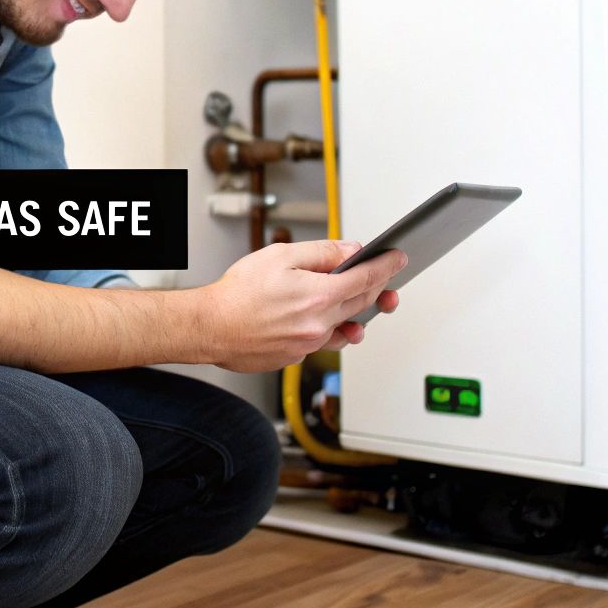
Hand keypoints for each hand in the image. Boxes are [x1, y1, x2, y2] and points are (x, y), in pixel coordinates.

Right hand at [197, 239, 405, 373]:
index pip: (366, 279)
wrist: (210, 327)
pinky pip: (322, 341)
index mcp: (319, 296)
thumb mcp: (279, 257)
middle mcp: (319, 325)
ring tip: (356, 302)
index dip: (387, 267)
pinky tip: (315, 317)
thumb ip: (320, 252)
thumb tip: (349, 251)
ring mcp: (309, 345)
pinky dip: (326, 327)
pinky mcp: (296, 357)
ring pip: (344, 327)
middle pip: (361, 304)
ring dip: (355, 313)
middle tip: (384, 278)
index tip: (398, 259)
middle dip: (377, 289)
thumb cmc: (237, 294)